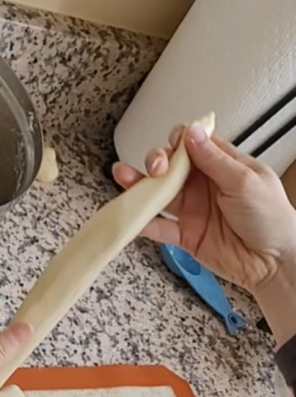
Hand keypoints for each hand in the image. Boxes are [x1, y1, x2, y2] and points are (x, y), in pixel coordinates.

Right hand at [113, 123, 295, 294]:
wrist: (273, 262)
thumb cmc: (271, 219)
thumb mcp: (245, 181)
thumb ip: (215, 159)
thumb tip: (192, 133)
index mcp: (222, 165)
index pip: (192, 143)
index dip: (179, 141)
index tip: (174, 144)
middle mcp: (203, 184)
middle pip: (170, 166)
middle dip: (157, 162)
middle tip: (157, 168)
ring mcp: (192, 210)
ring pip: (158, 194)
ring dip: (139, 186)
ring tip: (124, 178)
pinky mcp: (185, 235)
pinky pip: (158, 227)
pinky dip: (142, 223)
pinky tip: (130, 216)